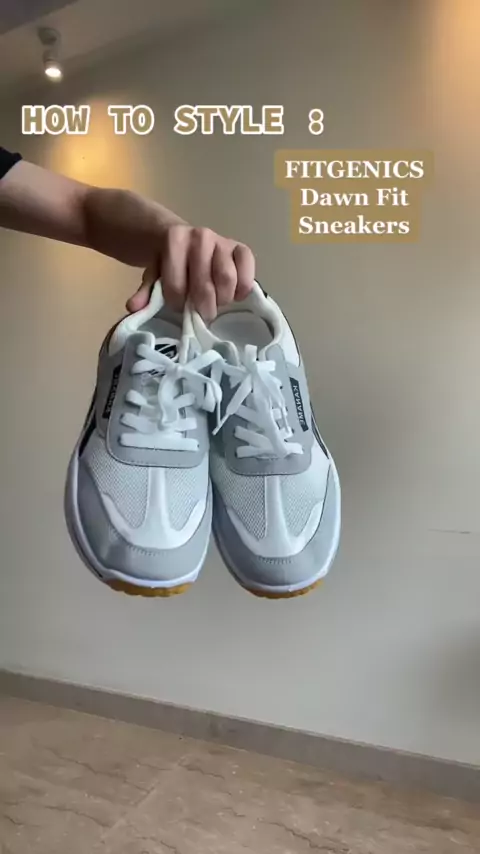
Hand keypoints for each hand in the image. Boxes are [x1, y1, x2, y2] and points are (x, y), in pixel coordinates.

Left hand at [126, 225, 254, 318]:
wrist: (186, 241)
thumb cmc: (170, 263)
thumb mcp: (153, 275)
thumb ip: (145, 291)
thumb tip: (134, 307)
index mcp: (174, 239)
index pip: (176, 283)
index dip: (176, 302)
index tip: (177, 306)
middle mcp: (200, 236)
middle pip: (204, 284)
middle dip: (202, 305)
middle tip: (201, 313)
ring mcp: (222, 241)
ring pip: (227, 278)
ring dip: (222, 298)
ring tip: (216, 303)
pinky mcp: (240, 248)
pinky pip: (247, 268)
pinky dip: (243, 286)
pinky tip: (234, 295)